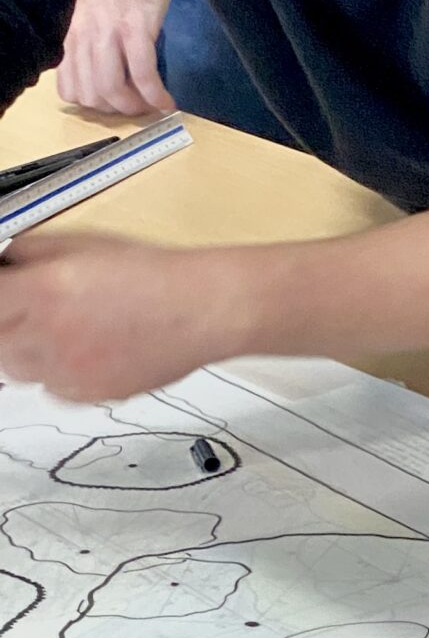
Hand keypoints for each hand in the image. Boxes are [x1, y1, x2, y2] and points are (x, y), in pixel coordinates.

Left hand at [0, 232, 241, 397]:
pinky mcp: (92, 394)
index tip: (5, 292)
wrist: (200, 310)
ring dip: (21, 351)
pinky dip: (53, 373)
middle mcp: (53, 337)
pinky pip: (52, 389)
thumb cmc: (152, 276)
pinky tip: (75, 351)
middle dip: (3, 325)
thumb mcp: (81, 243)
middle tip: (20, 310)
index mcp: (44, 292)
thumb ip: (28, 252)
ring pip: (16, 371)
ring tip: (48, 331)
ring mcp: (71, 372)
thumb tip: (4, 263)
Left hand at [55, 0, 177, 118]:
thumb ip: (85, 30)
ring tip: (152, 105)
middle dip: (116, 110)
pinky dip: (156, 95)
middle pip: (91, 93)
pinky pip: (144, 74)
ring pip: (113, 90)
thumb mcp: (86, 0)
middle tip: (137, 107)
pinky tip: (167, 101)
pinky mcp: (137, 25)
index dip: (93, 102)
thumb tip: (99, 62)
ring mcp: (108, 29)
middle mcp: (82, 32)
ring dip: (136, 107)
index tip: (113, 101)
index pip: (69, 85)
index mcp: (69, 27)